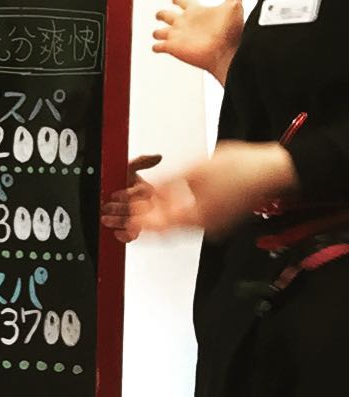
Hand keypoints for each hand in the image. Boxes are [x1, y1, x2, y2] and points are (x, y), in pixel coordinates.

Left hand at [100, 154, 161, 241]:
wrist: (101, 191)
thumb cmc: (116, 179)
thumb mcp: (126, 167)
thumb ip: (140, 161)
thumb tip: (157, 157)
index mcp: (145, 190)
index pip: (143, 193)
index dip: (128, 194)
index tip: (115, 195)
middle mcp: (143, 204)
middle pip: (138, 210)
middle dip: (120, 209)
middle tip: (106, 207)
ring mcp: (138, 218)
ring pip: (136, 223)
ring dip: (120, 222)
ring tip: (105, 219)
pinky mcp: (132, 229)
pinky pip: (133, 236)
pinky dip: (125, 236)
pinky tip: (116, 233)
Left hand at [129, 141, 298, 236]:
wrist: (273, 171)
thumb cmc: (242, 168)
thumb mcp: (196, 170)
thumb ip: (169, 182)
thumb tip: (148, 189)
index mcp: (199, 217)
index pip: (159, 228)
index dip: (137, 224)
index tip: (121, 219)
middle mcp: (205, 226)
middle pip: (164, 227)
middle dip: (141, 219)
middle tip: (123, 211)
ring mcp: (213, 223)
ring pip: (175, 223)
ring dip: (156, 215)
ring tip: (137, 204)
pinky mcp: (219, 216)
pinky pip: (189, 218)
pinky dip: (173, 210)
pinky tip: (162, 199)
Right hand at [152, 0, 250, 83]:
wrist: (227, 54)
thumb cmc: (231, 32)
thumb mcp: (234, 7)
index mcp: (195, 11)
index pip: (181, 0)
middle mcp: (184, 22)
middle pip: (165, 15)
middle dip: (161, 14)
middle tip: (161, 16)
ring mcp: (177, 36)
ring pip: (159, 32)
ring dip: (158, 33)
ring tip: (160, 35)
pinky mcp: (172, 48)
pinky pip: (157, 47)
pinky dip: (156, 47)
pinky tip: (159, 47)